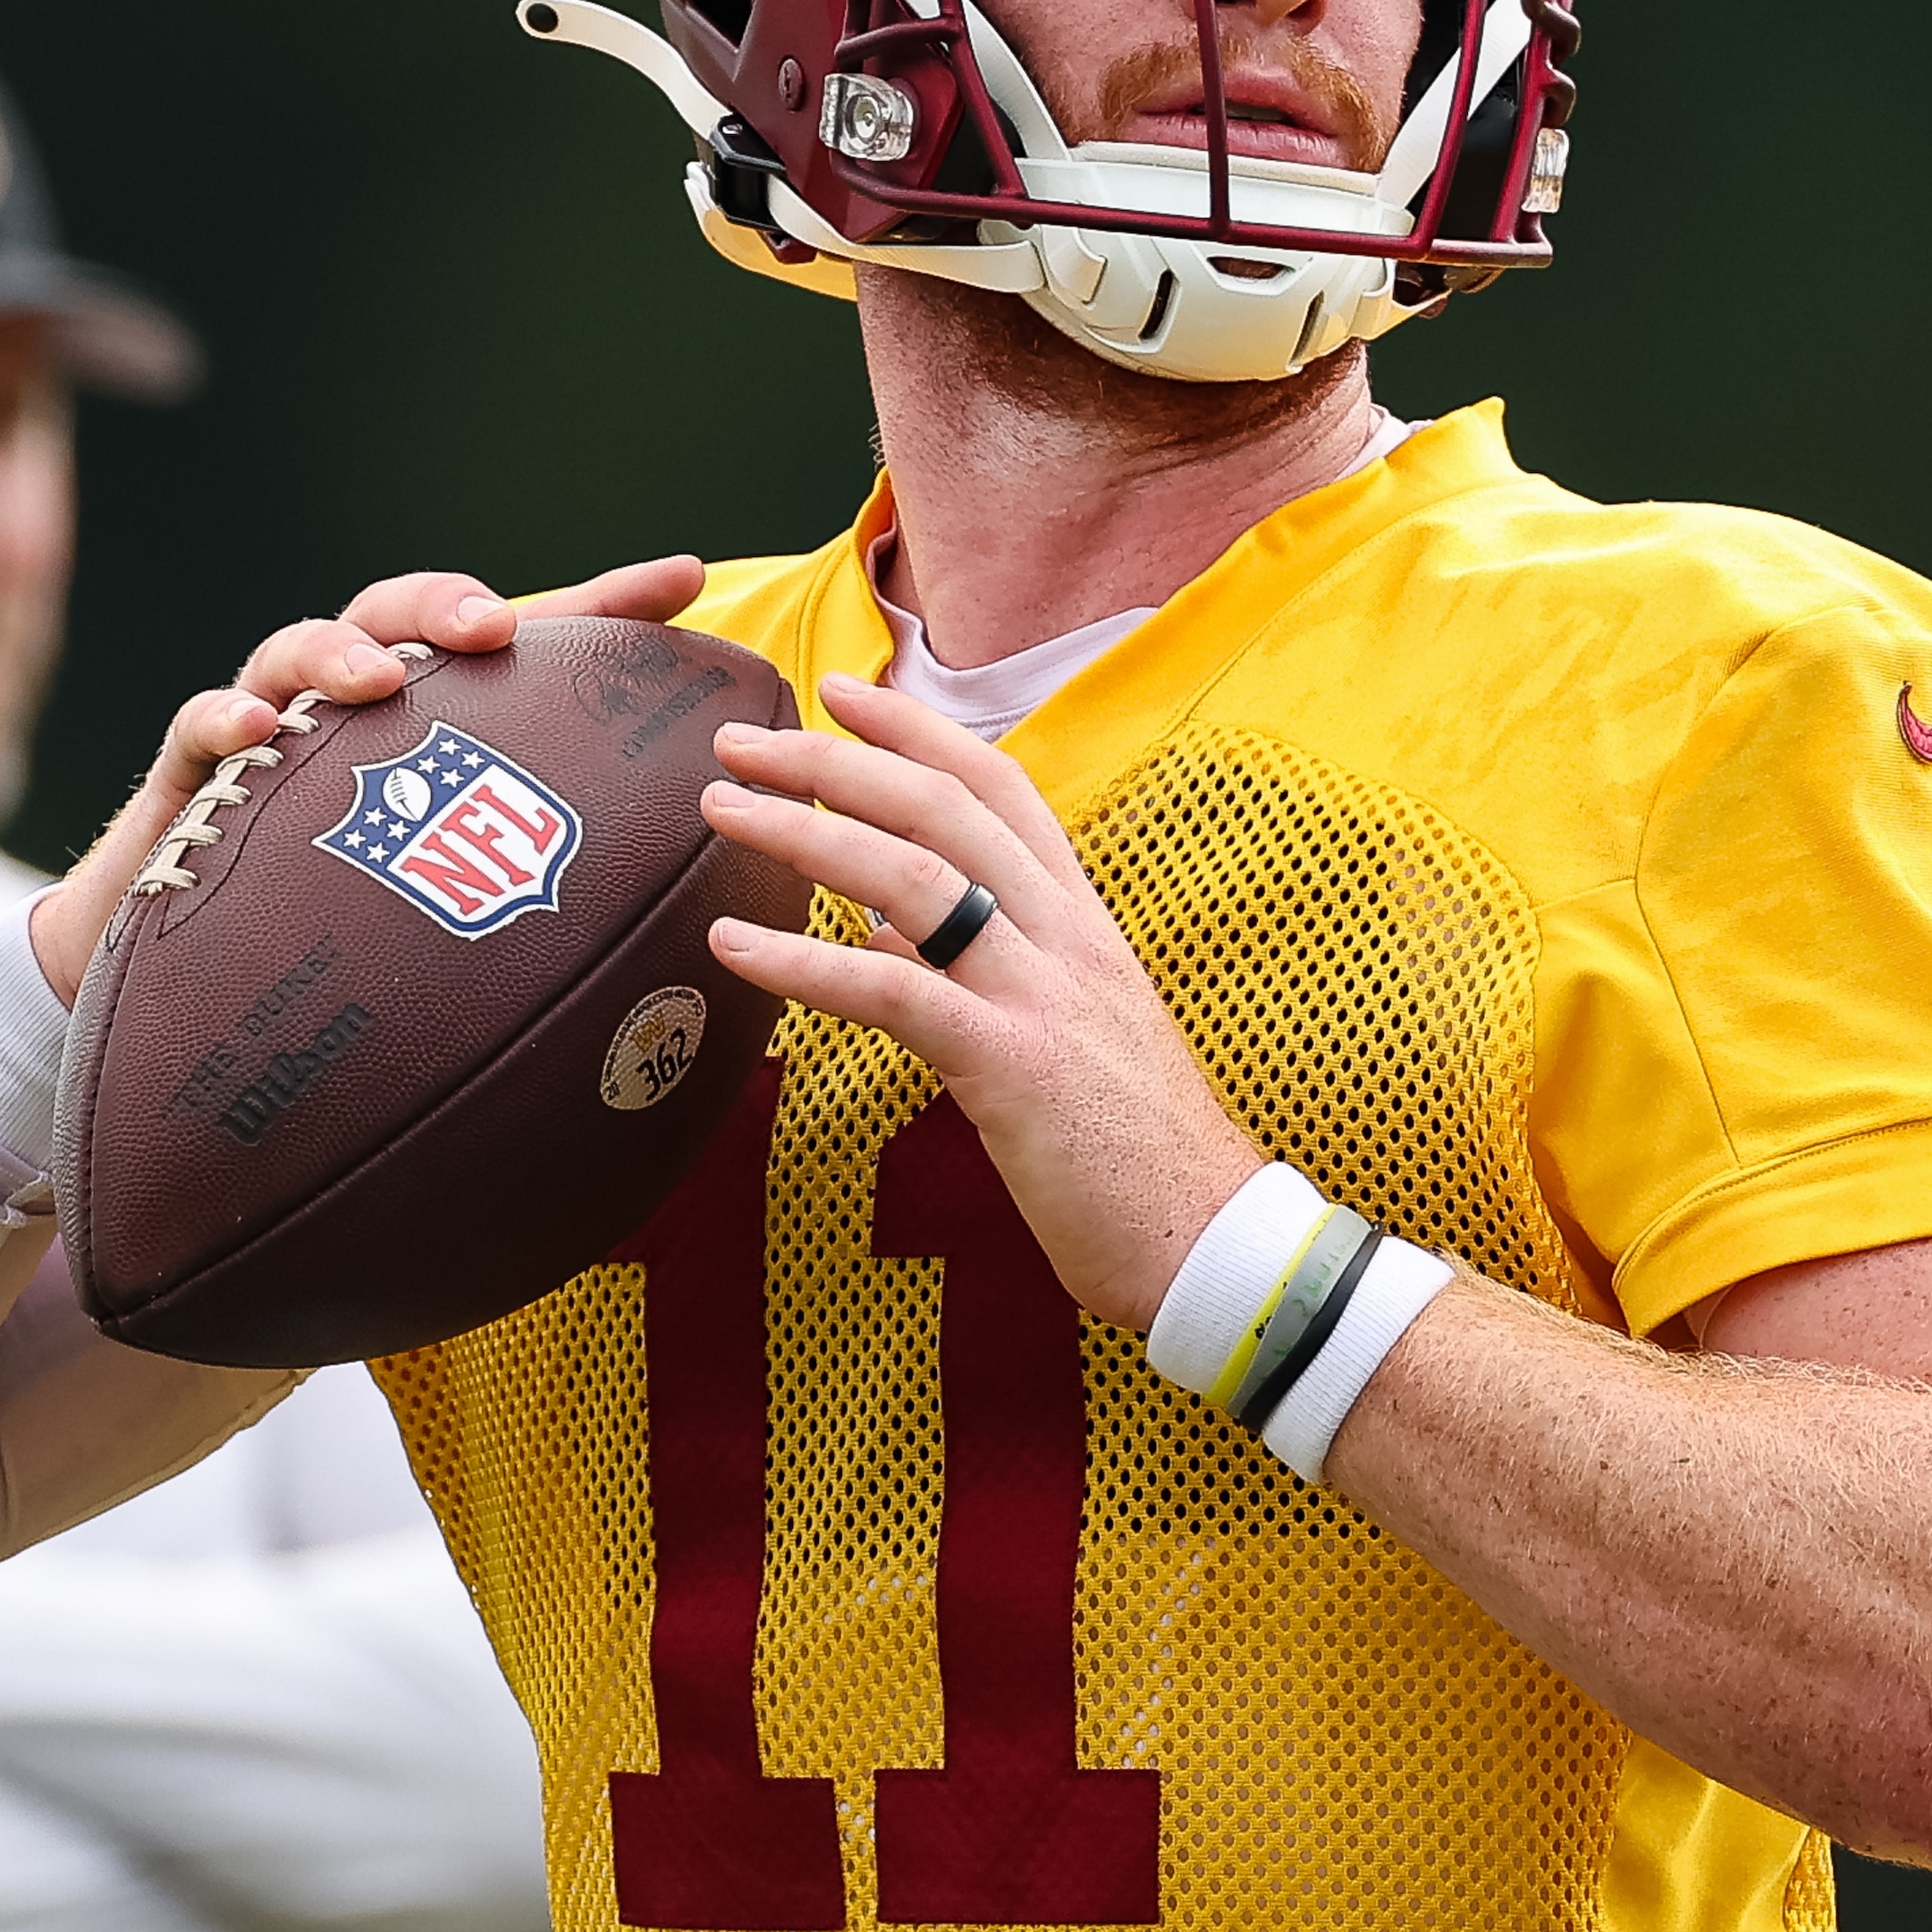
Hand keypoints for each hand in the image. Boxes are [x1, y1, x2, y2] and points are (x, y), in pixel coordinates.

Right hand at [29, 556, 707, 995]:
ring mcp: (273, 730)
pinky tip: (254, 732)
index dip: (600, 606)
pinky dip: (226, 718)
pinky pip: (199, 727)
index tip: (684, 581)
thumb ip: (542, 892)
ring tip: (375, 678)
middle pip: (401, 614)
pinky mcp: (194, 774)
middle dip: (447, 607)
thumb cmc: (345, 924)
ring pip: (298, 649)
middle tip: (493, 627)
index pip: (523, 645)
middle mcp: (354, 706)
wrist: (198, 984)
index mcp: (434, 720)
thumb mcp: (451, 902)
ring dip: (338, 652)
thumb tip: (683, 928)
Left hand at [698, 673, 1263, 1329]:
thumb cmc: (1131, 1150)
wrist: (1209, 1239)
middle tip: (743, 735)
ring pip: (912, 877)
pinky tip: (730, 944)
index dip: (919, 730)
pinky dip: (800, 962)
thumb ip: (976, 972)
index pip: (999, 787)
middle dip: (835, 757)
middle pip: (943, 807)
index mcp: (1082, 921)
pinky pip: (891, 992)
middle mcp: (1065, 937)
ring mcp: (1041, 995)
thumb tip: (884, 936)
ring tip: (722, 806)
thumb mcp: (1060, 1034)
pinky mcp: (1011, 1066)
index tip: (843, 691)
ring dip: (804, 829)